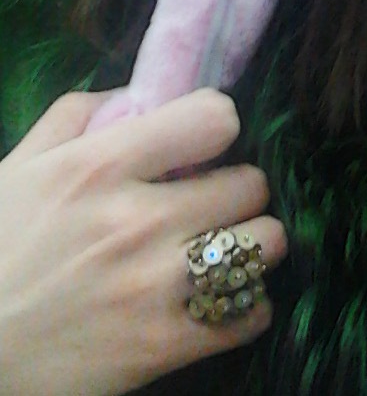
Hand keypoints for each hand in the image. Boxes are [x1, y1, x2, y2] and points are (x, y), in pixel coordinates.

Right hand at [0, 88, 286, 395]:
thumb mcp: (18, 169)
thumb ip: (75, 117)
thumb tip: (133, 96)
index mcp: (99, 167)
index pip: (215, 117)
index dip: (215, 127)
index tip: (202, 145)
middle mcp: (137, 220)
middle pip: (250, 182)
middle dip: (234, 190)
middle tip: (211, 205)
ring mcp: (155, 286)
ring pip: (267, 241)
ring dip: (250, 244)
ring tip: (224, 249)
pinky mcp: (165, 346)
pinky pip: (252, 313)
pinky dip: (244, 307)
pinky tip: (217, 300)